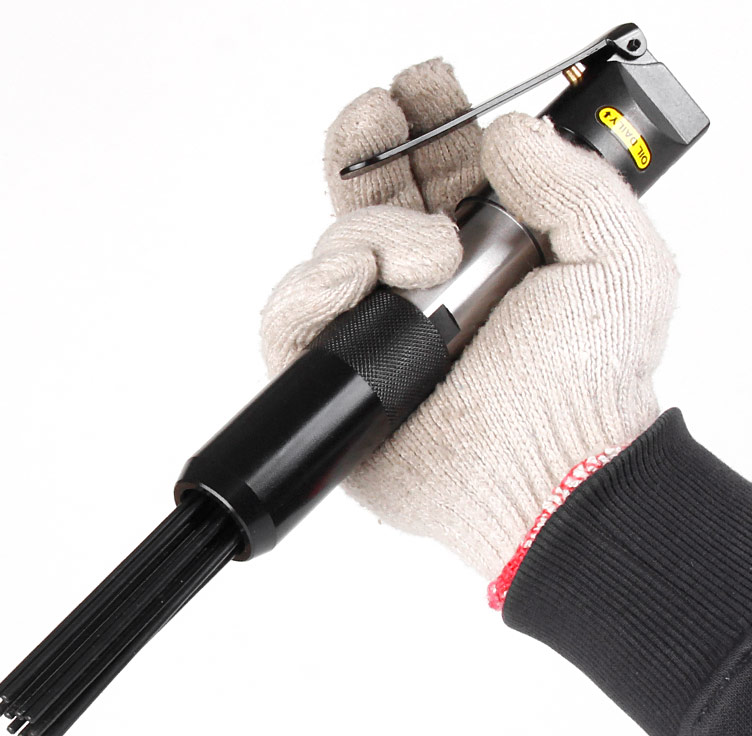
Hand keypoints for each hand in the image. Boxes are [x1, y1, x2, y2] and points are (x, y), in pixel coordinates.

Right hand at [260, 60, 675, 593]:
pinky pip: (293, 318)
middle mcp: (428, 287)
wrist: (548, 470)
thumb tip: (508, 136)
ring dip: (365, 231)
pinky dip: (308, 289)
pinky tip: (347, 279)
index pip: (441, 175)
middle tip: (375, 114)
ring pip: (334, 246)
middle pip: (374, 199)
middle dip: (367, 147)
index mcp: (486, 255)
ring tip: (422, 257)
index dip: (426, 125)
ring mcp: (380, 330)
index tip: (422, 87)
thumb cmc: (588, 381)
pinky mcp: (342, 376)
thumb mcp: (619, 261)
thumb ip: (574, 182)